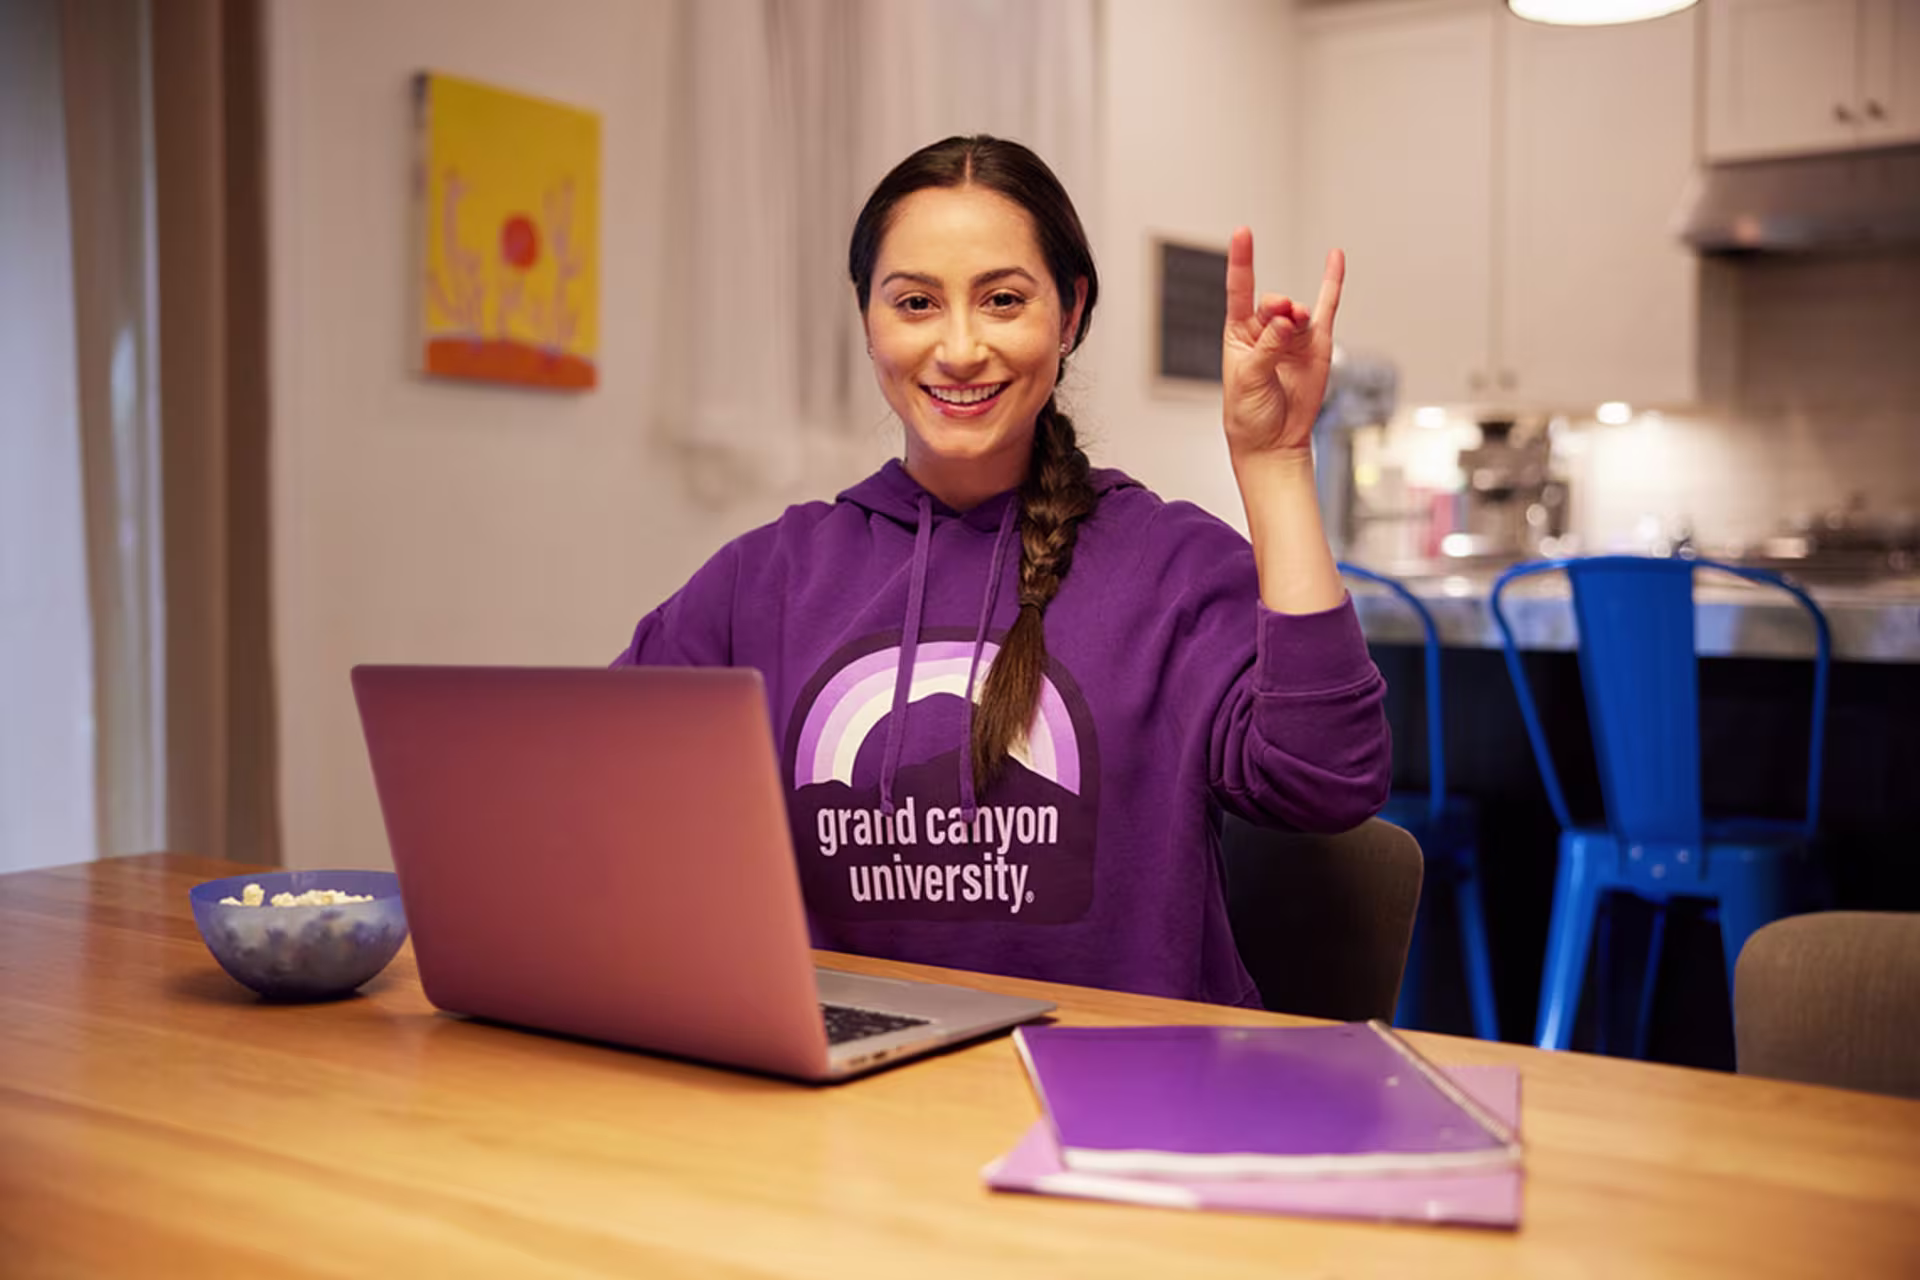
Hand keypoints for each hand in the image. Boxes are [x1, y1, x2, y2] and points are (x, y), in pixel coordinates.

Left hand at [1221, 229, 1344, 459]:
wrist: (1274, 441)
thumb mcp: (1248, 379)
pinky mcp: (1317, 345)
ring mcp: (1293, 336)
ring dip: (1295, 315)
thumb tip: (1287, 322)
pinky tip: (1335, 258)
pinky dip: (1332, 283)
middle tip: (1281, 320)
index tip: (1243, 232)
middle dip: (1276, 307)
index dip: (1242, 261)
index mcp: (1239, 334)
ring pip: (1297, 310)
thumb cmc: (1249, 414)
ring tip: (1293, 327)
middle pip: (1273, 303)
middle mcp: (1266, 331)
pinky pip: (1327, 308)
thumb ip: (1267, 347)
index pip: (1239, 290)